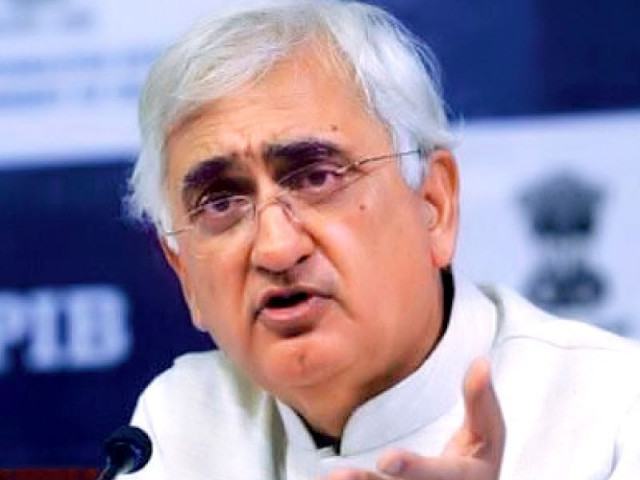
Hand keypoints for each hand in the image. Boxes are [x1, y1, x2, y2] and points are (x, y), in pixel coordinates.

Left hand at [320, 358, 504, 479]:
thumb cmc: (476, 459)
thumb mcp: (487, 433)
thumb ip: (481, 401)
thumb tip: (480, 361)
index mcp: (464, 479)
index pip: (440, 476)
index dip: (414, 469)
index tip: (385, 459)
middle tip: (340, 476)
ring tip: (330, 477)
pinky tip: (326, 479)